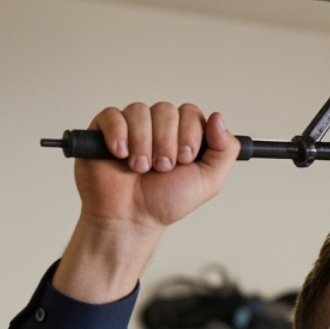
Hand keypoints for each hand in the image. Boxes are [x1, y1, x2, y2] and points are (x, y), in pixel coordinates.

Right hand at [53, 102, 237, 302]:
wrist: (130, 219)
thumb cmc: (165, 202)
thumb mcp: (209, 180)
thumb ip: (225, 150)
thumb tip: (218, 117)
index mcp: (182, 133)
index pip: (190, 112)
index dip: (189, 134)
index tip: (184, 160)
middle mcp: (157, 126)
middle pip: (166, 110)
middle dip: (166, 142)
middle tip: (162, 168)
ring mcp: (130, 127)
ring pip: (139, 111)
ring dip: (143, 143)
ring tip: (140, 168)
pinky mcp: (104, 130)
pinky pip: (112, 115)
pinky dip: (118, 135)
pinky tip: (120, 155)